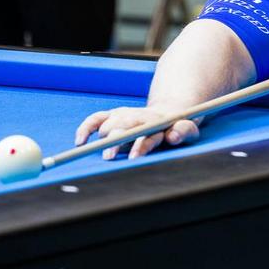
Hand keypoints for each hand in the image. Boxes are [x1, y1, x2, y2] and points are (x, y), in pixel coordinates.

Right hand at [75, 105, 200, 159]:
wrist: (171, 111)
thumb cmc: (179, 124)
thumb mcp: (188, 128)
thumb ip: (183, 131)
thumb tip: (173, 135)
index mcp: (157, 122)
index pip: (148, 133)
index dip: (141, 145)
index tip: (134, 157)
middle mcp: (138, 118)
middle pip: (125, 126)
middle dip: (117, 140)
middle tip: (109, 157)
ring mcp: (125, 115)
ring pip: (110, 122)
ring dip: (103, 135)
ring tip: (97, 151)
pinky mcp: (114, 115)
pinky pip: (96, 119)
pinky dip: (86, 128)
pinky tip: (80, 142)